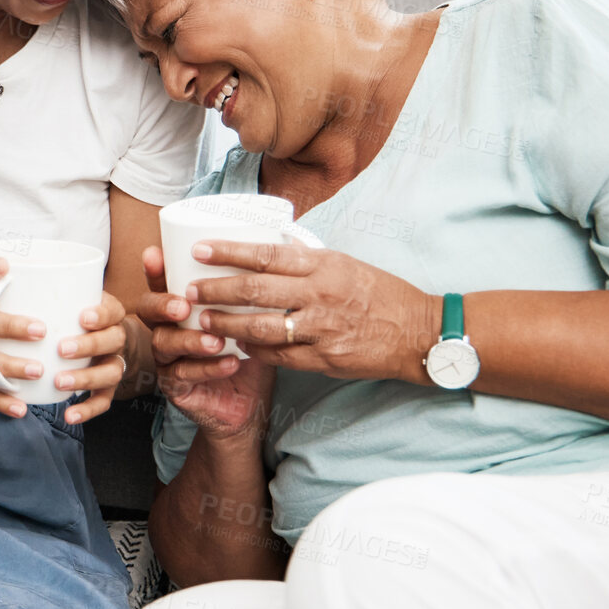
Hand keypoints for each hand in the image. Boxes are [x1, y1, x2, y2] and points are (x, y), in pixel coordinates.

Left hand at [51, 292, 128, 424]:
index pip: (112, 310)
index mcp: (109, 312)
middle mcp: (116, 337)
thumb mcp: (70, 296)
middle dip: (89, 345)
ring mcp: (113, 362)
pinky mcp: (107, 387)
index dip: (101, 314)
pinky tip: (69, 415)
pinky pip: (103, 400)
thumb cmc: (74, 313)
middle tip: (62, 349)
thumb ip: (46, 288)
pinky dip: (88, 409)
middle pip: (113, 341)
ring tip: (60, 382)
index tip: (82, 317)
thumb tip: (2, 270)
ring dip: (86, 379)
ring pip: (110, 372)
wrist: (104, 337)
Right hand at [140, 245, 274, 440]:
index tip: (156, 254)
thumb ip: (256, 283)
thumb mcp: (253, 313)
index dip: (154, 269)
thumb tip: (283, 240)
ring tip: (216, 339)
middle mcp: (167, 328)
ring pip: (163, 344)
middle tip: (184, 305)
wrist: (249, 401)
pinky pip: (183, 375)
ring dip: (189, 340)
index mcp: (180, 304)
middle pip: (148, 311)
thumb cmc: (248, 350)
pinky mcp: (176, 387)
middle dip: (162, 304)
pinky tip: (230, 362)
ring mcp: (168, 359)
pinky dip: (208, 368)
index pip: (160, 282)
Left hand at [186, 241, 439, 384]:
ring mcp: (320, 329)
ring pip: (260, 327)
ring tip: (203, 321)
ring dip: (227, 325)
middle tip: (190, 291)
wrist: (418, 332)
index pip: (266, 254)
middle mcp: (319, 295)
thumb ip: (309, 260)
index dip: (228, 253)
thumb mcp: (346, 264)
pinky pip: (279, 355)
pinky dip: (255, 351)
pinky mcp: (323, 359)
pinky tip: (239, 346)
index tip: (200, 251)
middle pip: (255, 291)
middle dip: (216, 290)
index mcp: (323, 265)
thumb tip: (273, 249)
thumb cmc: (382, 294)